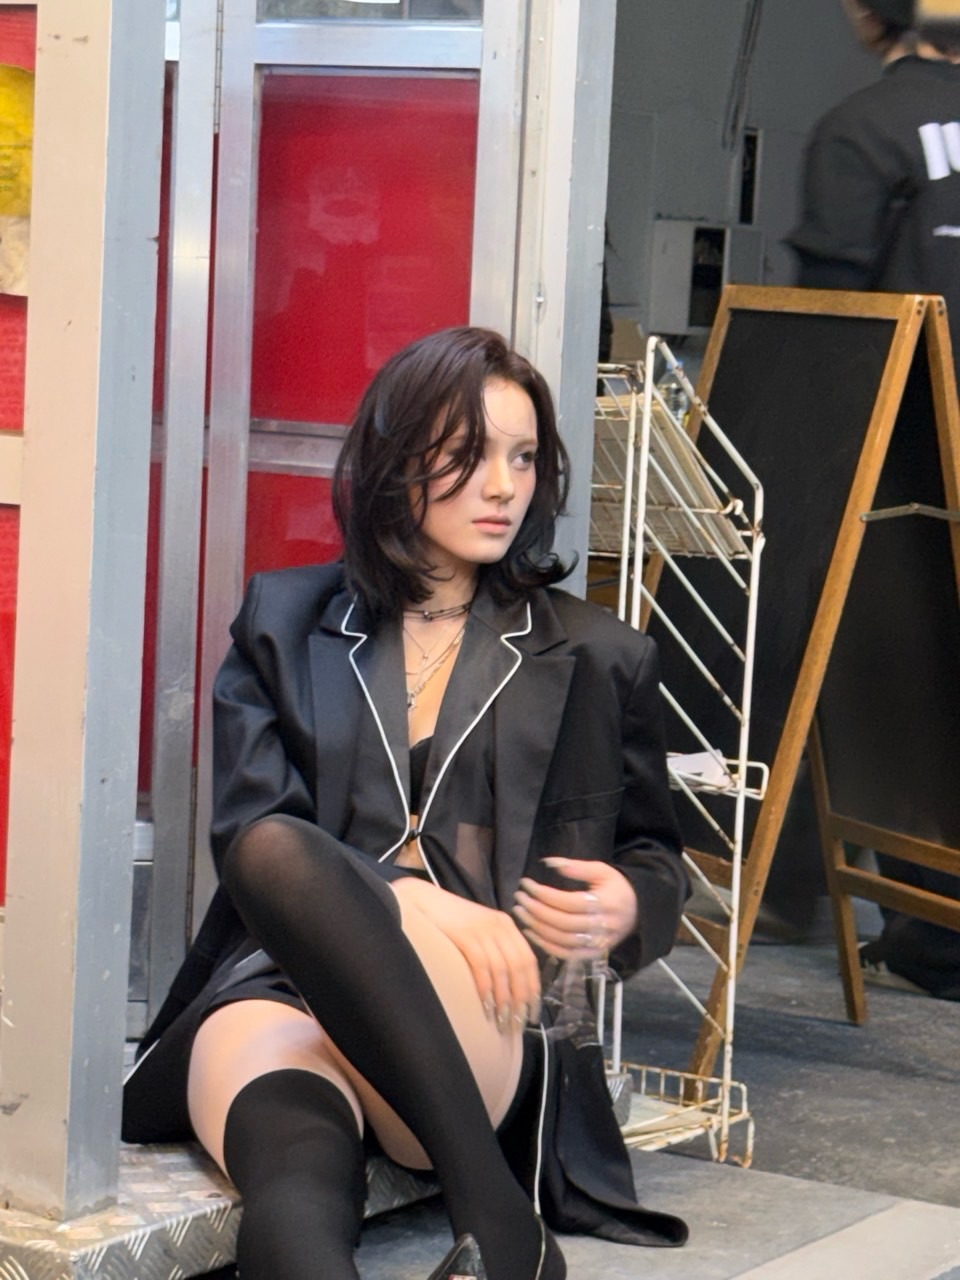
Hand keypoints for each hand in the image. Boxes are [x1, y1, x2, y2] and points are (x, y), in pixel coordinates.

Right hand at [392, 877, 540, 1032]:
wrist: (422, 900)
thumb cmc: (449, 922)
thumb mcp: (479, 931)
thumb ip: (495, 949)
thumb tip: (507, 989)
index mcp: (507, 925)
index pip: (529, 960)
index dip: (533, 989)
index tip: (532, 1013)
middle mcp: (500, 925)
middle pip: (519, 967)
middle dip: (520, 1000)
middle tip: (516, 1025)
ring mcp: (482, 928)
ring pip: (502, 969)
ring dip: (504, 999)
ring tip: (501, 1022)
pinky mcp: (464, 933)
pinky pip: (482, 965)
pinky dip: (486, 988)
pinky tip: (485, 1005)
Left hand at [513, 857, 637, 960]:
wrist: (637, 911)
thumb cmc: (616, 887)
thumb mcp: (602, 871)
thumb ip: (577, 867)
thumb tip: (548, 863)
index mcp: (607, 903)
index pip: (569, 902)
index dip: (545, 894)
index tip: (526, 884)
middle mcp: (603, 927)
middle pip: (564, 923)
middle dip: (537, 911)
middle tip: (519, 899)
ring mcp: (599, 944)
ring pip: (562, 941)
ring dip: (538, 928)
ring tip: (520, 913)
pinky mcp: (593, 955)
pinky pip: (566, 955)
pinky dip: (546, 946)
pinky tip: (530, 933)